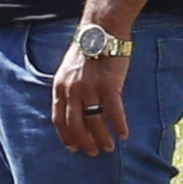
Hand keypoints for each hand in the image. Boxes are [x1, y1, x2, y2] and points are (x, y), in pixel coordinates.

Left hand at [48, 42, 130, 161]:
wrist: (102, 31)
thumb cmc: (87, 50)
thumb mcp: (67, 71)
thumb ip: (68, 90)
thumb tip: (74, 111)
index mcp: (60, 87)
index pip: (59, 120)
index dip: (66, 137)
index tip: (73, 148)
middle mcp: (73, 91)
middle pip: (76, 126)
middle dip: (84, 143)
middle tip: (93, 152)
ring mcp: (91, 89)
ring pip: (94, 123)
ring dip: (102, 139)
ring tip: (109, 147)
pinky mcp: (110, 86)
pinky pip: (114, 113)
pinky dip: (119, 126)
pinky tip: (123, 134)